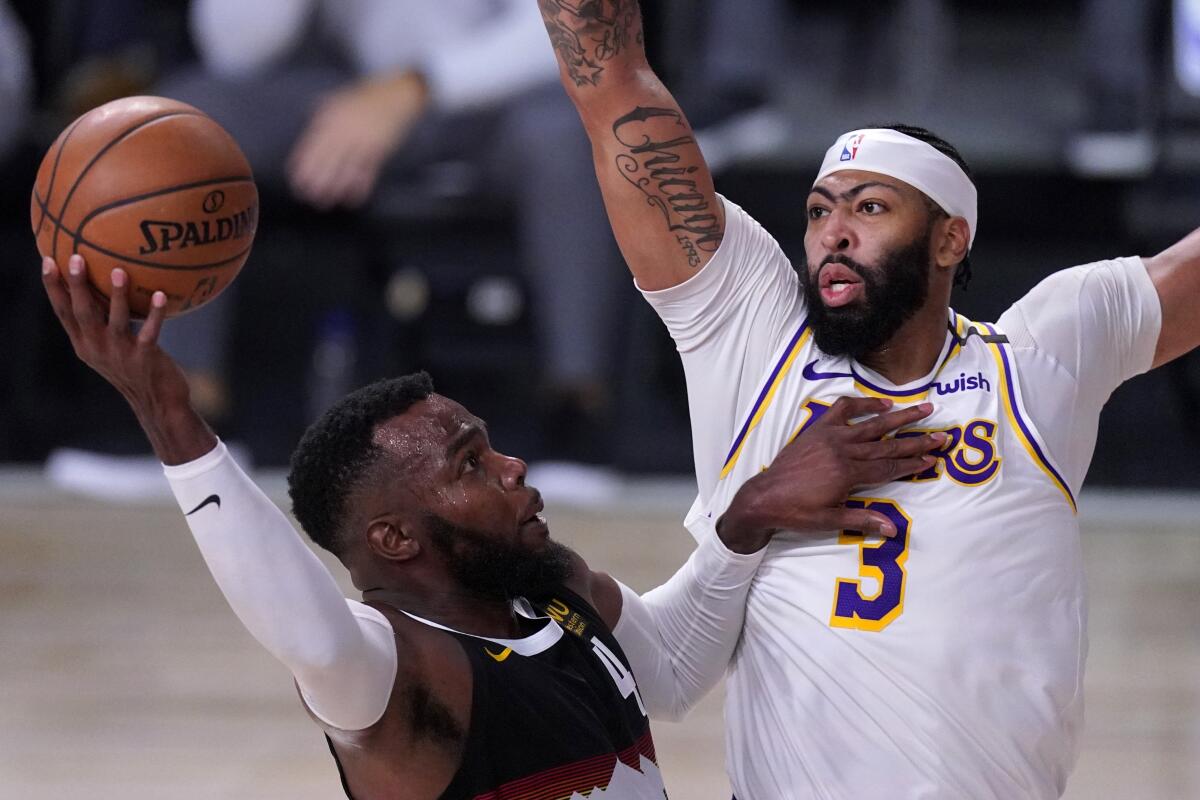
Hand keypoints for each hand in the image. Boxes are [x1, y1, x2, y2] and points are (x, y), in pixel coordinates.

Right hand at [41, 255, 215, 463]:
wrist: (157, 405)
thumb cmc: (135, 369)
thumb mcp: (110, 348)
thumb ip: (103, 323)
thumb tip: (107, 282)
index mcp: (84, 344)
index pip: (63, 312)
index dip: (54, 287)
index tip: (48, 261)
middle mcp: (97, 348)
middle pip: (82, 312)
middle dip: (77, 285)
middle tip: (76, 258)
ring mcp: (120, 354)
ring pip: (115, 320)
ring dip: (116, 295)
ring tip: (119, 271)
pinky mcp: (144, 359)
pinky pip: (150, 332)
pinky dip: (156, 313)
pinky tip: (161, 295)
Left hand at [287, 71, 429, 209]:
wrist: (396, 95)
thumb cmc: (364, 99)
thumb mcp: (337, 101)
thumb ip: (320, 115)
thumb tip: (307, 131)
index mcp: (332, 119)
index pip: (313, 145)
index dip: (303, 164)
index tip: (295, 180)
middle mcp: (346, 131)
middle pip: (327, 160)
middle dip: (316, 180)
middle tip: (307, 196)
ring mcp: (364, 141)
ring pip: (347, 170)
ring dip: (335, 188)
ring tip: (325, 202)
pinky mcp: (380, 150)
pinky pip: (368, 173)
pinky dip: (359, 188)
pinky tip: (351, 199)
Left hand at [717, 397, 944, 551]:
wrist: (763, 496)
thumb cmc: (796, 512)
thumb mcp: (829, 521)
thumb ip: (862, 521)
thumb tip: (894, 530)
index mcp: (847, 474)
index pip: (888, 468)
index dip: (912, 464)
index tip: (934, 459)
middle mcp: (842, 451)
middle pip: (887, 445)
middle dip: (916, 441)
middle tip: (942, 435)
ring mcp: (830, 437)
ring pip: (872, 425)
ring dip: (900, 417)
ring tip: (924, 408)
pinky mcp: (817, 430)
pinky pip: (843, 410)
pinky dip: (863, 404)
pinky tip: (881, 403)